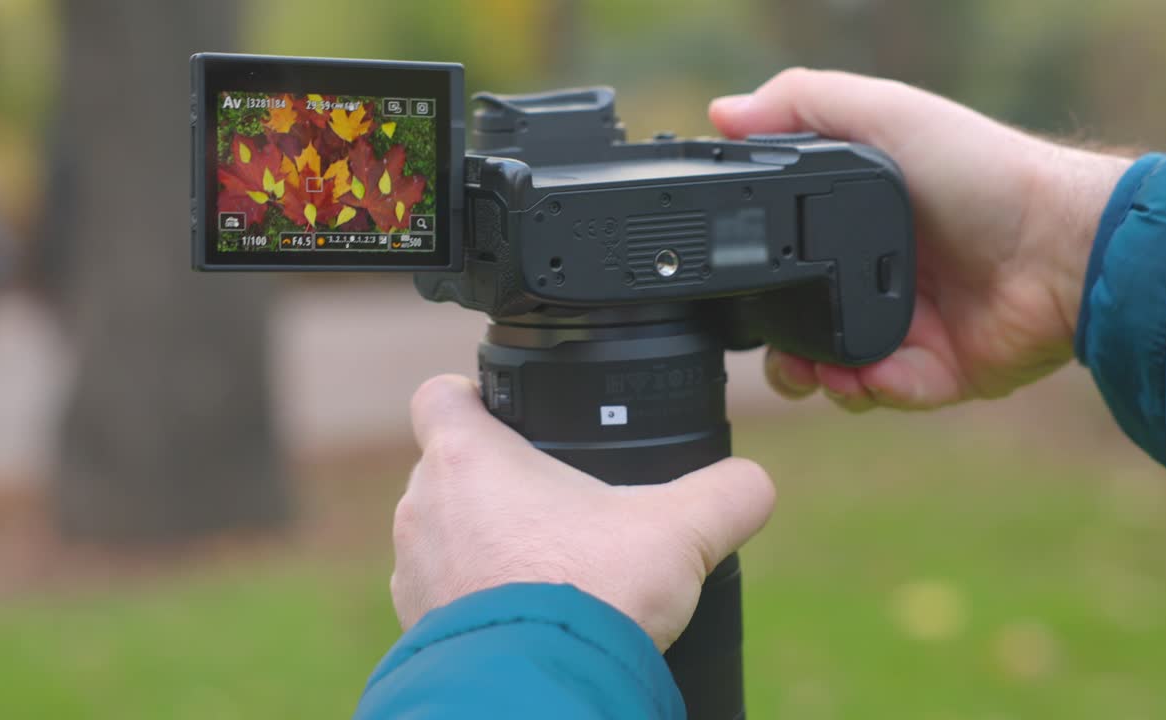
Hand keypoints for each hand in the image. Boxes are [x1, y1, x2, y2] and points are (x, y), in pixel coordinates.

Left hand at [390, 374, 775, 650]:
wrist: (539, 691)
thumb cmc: (589, 596)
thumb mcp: (680, 532)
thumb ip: (726, 493)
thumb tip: (752, 484)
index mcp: (468, 456)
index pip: (441, 394)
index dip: (472, 397)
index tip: (507, 416)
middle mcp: (424, 505)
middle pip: (450, 467)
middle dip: (498, 481)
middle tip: (557, 504)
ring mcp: (414, 569)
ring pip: (445, 532)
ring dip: (484, 542)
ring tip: (549, 566)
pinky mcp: (417, 623)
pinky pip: (442, 592)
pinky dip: (478, 596)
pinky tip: (530, 613)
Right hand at [710, 68, 1132, 410]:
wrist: (1059, 245)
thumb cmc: (981, 172)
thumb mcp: (885, 115)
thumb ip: (802, 105)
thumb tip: (722, 112)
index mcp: (857, 226)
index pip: (786, 259)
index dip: (755, 276)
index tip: (733, 284)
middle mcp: (878, 279)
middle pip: (800, 327)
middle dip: (776, 348)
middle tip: (774, 349)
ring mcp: (907, 329)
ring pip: (832, 373)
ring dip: (812, 378)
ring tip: (812, 371)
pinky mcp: (936, 373)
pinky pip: (884, 396)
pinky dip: (867, 391)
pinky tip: (867, 375)